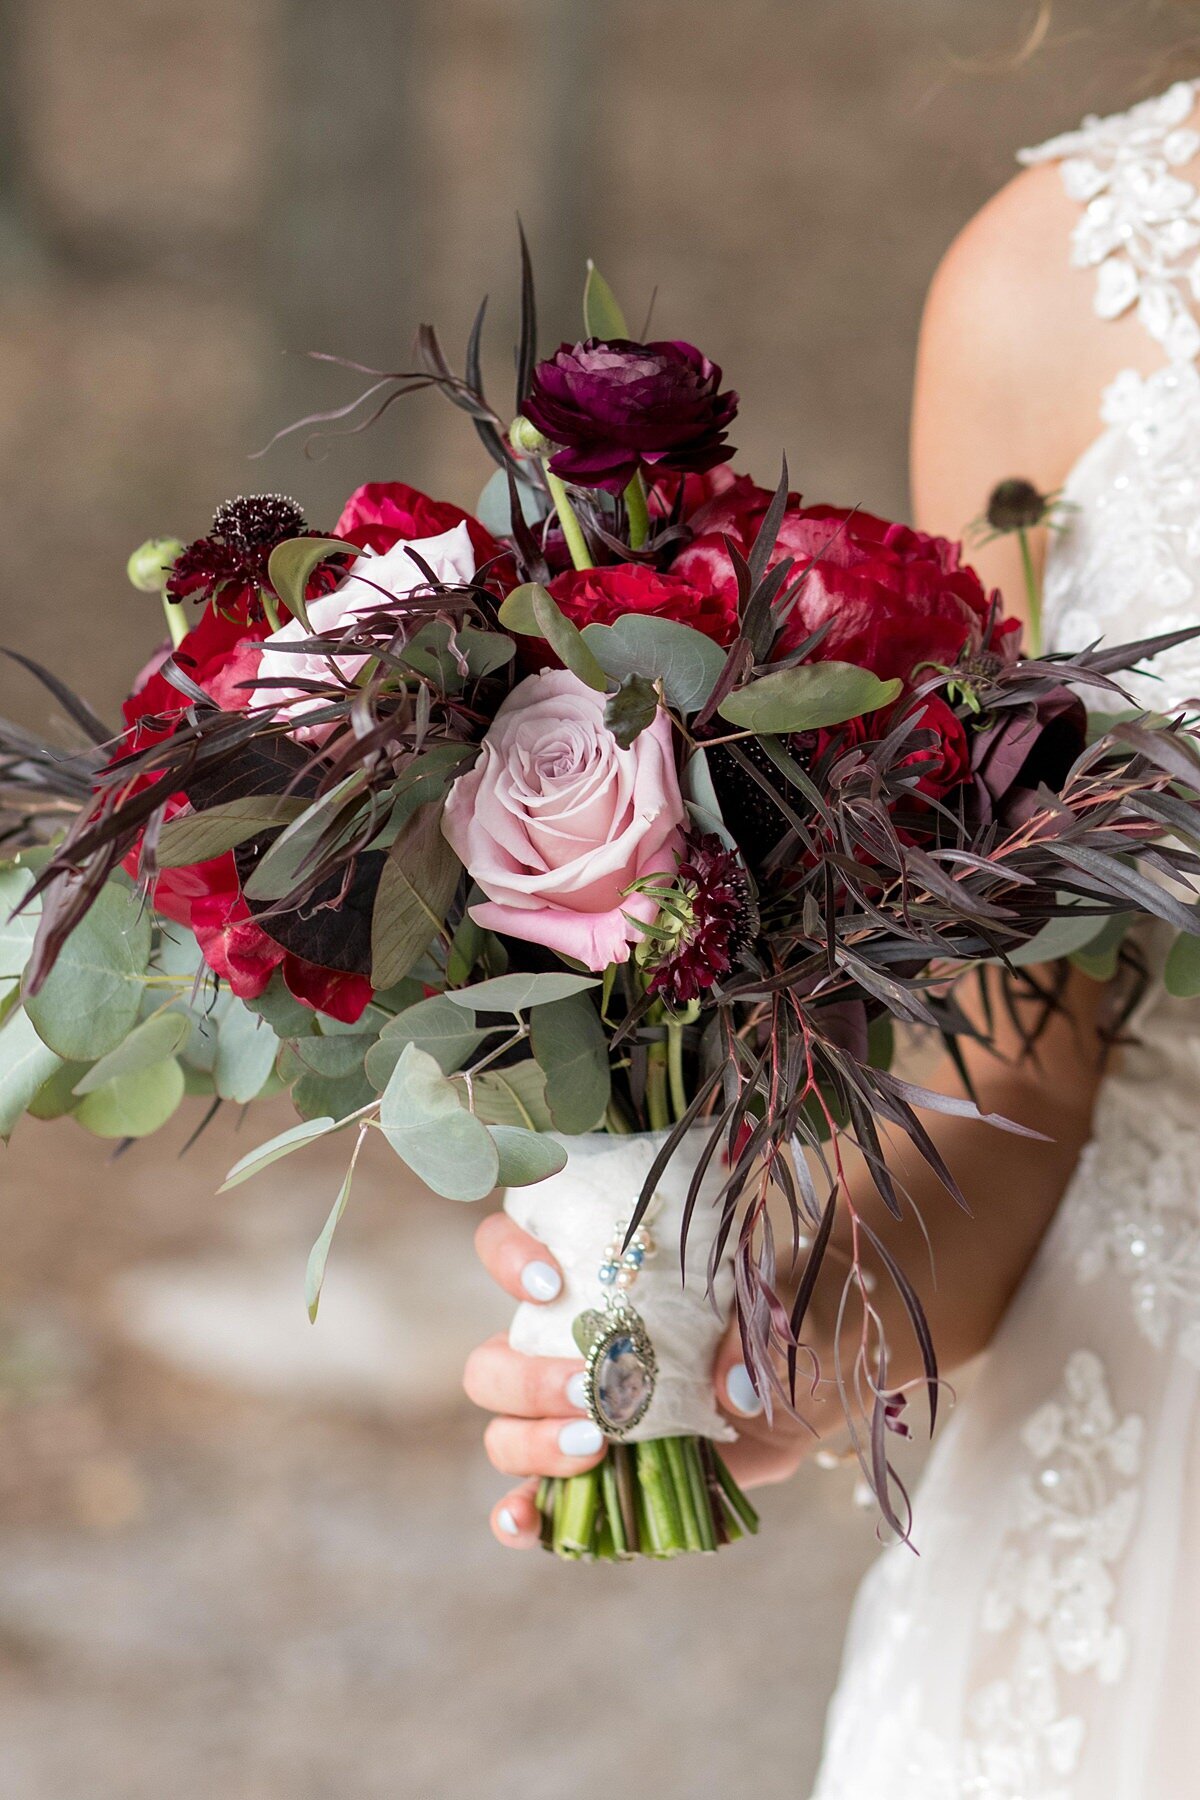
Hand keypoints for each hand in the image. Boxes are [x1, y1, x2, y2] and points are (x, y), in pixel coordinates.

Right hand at [465, 1212, 814, 1549]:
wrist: (808, 1384)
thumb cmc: (781, 1320)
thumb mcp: (781, 1306)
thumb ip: (758, 1329)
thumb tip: (729, 1383)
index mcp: (591, 1281)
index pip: (508, 1247)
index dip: (509, 1258)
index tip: (551, 1282)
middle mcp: (563, 1347)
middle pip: (492, 1364)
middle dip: (526, 1381)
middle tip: (589, 1393)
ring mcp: (572, 1417)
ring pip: (504, 1430)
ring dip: (531, 1442)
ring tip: (594, 1446)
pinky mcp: (594, 1477)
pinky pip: (531, 1499)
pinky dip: (519, 1513)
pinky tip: (528, 1521)